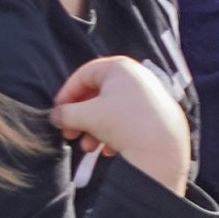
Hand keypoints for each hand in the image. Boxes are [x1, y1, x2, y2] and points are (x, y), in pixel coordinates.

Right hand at [51, 56, 193, 199]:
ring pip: (112, 110)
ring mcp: (150, 95)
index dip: (66, 94)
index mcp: (120, 67)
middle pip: (98, 94)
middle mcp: (137, 76)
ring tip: (87, 147)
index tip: (57, 113)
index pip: (84, 75)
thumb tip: (55, 116)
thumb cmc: (123, 122)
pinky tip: (108, 150)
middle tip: (68, 134)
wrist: (162, 148)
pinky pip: (129, 120)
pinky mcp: (158, 114)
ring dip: (94, 129)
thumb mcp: (86, 116)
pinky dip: (114, 133)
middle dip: (80, 116)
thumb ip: (65, 113)